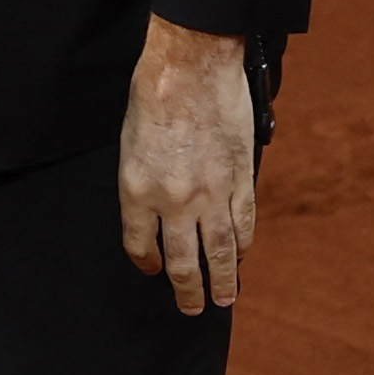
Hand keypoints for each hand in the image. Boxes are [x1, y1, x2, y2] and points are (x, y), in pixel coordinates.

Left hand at [118, 15, 257, 313]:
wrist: (191, 66)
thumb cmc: (152, 96)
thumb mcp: (130, 144)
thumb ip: (143, 182)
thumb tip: (155, 210)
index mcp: (136, 191)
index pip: (139, 244)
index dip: (146, 262)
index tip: (152, 270)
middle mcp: (172, 201)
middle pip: (181, 260)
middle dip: (187, 289)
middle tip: (192, 307)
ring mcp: (210, 193)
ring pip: (219, 251)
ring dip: (222, 280)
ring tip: (224, 299)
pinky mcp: (240, 179)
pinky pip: (243, 222)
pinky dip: (243, 244)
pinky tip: (242, 256)